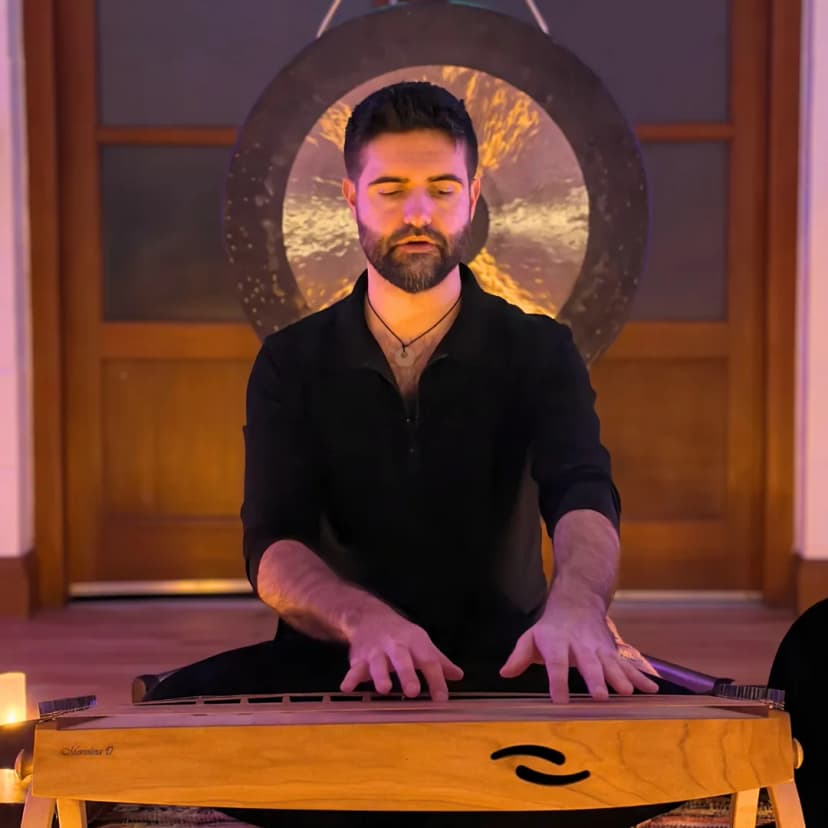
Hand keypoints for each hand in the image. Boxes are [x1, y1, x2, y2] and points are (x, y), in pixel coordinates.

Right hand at [340, 610, 463, 700]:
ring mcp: (376, 650)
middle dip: (407, 674)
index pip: (428, 660)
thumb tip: (458, 675)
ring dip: (380, 675)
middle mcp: (395, 645)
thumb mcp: (421, 642)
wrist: (368, 616)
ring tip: (384, 689)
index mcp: (415, 642)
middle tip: (412, 692)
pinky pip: (354, 667)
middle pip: (402, 658)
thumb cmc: (400, 634)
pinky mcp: (359, 657)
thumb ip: (438, 661)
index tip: (441, 699)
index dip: (436, 679)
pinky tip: (347, 688)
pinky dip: (350, 677)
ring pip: (378, 662)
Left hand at [499, 597, 659, 703]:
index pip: (556, 663)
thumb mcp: (531, 637)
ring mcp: (600, 649)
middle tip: (600, 696)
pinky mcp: (613, 652)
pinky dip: (640, 677)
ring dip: (620, 677)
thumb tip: (504, 673)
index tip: (559, 701)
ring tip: (627, 692)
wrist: (577, 603)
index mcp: (557, 643)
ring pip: (611, 663)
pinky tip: (651, 690)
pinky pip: (628, 665)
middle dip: (595, 679)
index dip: (557, 681)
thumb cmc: (551, 629)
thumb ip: (519, 656)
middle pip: (588, 663)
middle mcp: (581, 646)